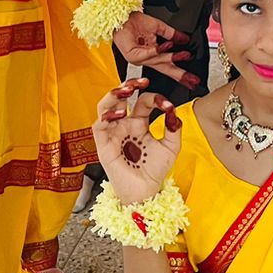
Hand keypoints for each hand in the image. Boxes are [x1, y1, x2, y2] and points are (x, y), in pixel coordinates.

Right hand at [92, 81, 180, 199]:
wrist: (146, 192)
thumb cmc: (155, 171)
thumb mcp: (171, 147)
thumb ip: (174, 128)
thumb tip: (173, 111)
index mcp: (139, 124)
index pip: (143, 102)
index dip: (155, 98)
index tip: (167, 104)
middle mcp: (124, 126)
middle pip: (120, 98)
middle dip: (128, 85)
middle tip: (140, 81)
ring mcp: (113, 134)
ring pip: (105, 107)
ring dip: (114, 95)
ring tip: (126, 90)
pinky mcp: (103, 145)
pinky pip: (99, 125)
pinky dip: (107, 116)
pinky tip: (121, 112)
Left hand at [113, 12, 198, 86]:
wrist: (121, 15)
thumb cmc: (134, 21)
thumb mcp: (158, 27)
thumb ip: (172, 34)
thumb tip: (186, 39)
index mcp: (152, 54)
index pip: (168, 66)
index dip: (180, 73)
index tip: (192, 80)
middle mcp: (145, 59)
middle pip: (165, 69)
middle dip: (180, 75)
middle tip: (192, 79)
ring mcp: (138, 58)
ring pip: (158, 61)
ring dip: (173, 57)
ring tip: (186, 54)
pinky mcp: (132, 55)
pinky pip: (148, 54)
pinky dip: (159, 50)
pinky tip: (168, 45)